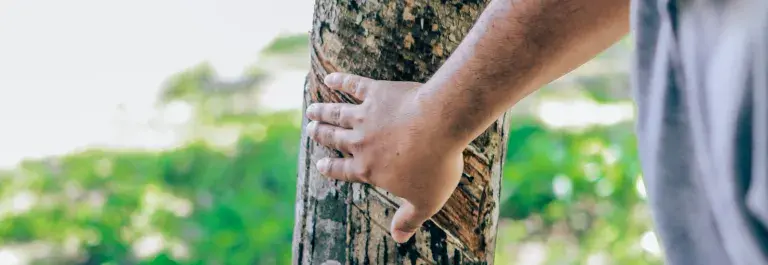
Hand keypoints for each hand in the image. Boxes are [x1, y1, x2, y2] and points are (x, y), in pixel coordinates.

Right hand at [306, 73, 464, 242]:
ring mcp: (366, 116)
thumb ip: (409, 220)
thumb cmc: (435, 165)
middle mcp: (360, 142)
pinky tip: (330, 77)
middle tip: (311, 129)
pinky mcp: (376, 93)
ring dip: (322, 111)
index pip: (343, 170)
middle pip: (334, 138)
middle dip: (321, 134)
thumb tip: (399, 239)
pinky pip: (353, 85)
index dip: (330, 168)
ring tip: (312, 109)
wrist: (441, 125)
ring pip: (337, 113)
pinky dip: (340, 80)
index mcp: (368, 169)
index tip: (320, 164)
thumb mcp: (425, 201)